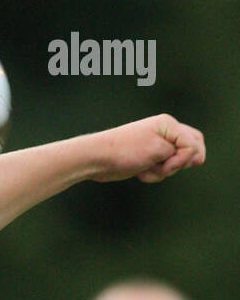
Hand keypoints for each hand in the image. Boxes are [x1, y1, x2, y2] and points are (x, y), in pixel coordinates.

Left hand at [90, 114, 204, 183]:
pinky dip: (154, 174)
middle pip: (190, 149)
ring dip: (163, 172)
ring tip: (146, 169)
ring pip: (176, 163)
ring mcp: (158, 145)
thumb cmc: (126, 151)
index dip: (184, 159)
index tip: (166, 165)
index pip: (194, 143)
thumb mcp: (158, 150)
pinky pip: (163, 169)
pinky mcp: (150, 157)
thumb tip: (200, 158)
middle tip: (163, 167)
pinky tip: (140, 173)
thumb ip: (182, 152)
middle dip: (179, 164)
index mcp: (169, 125)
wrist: (98, 159)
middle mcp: (166, 132)